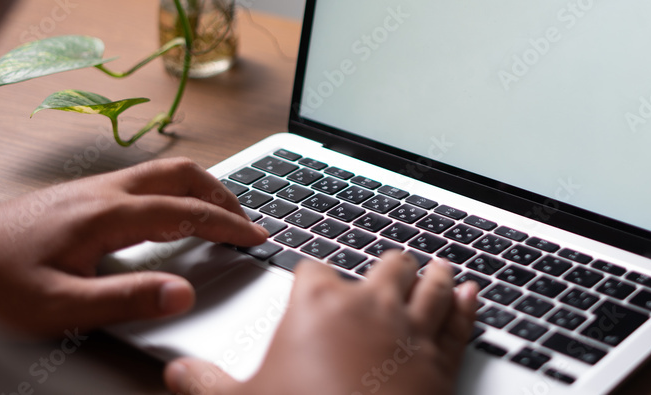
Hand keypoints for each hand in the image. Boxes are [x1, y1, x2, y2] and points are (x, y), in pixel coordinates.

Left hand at [0, 157, 267, 335]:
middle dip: (224, 194)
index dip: (228, 225)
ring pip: (164, 171)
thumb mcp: (58, 306)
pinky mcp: (83, 193)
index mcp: (107, 215)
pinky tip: (172, 212)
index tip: (257, 237)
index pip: (186, 211)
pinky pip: (145, 179)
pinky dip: (177, 189)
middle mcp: (105, 191)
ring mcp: (93, 187)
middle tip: (247, 220)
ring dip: (201, 187)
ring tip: (220, 212)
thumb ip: (125, 300)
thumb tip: (182, 293)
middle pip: (182, 174)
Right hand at [165, 251, 478, 394]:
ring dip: (436, 276)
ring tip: (441, 267)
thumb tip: (178, 372)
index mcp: (316, 303)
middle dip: (388, 266)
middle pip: (386, 266)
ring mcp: (411, 329)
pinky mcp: (443, 359)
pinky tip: (472, 295)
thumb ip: (205, 383)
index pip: (312, 269)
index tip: (310, 281)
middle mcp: (368, 305)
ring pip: (431, 286)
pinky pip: (460, 321)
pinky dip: (467, 306)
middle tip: (392, 265)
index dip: (310, 276)